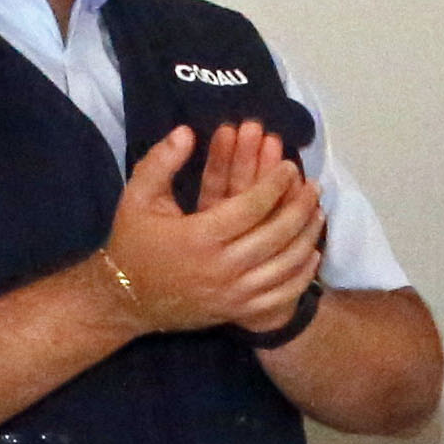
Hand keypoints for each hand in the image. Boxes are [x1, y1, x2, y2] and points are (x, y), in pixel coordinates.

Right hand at [96, 120, 326, 334]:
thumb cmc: (133, 243)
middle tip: (314, 186)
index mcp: (199, 236)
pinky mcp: (236, 311)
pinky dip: (301, 276)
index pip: (250, 207)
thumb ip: (161, 161)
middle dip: (299, 207)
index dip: (275, 184)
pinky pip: (280, 295)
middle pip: (275, 235)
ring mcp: (232, 293)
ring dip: (307, 238)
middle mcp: (220, 267)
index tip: (289, 167)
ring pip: (284, 266)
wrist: (125, 300)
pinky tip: (311, 255)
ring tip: (318, 213)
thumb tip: (186, 131)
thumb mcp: (138, 197)